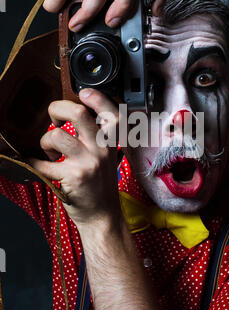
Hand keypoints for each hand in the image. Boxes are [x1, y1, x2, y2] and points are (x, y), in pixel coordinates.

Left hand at [29, 89, 120, 224]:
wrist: (102, 216)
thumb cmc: (101, 185)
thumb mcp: (107, 157)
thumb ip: (98, 137)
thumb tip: (75, 112)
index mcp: (110, 143)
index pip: (111, 113)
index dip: (97, 98)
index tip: (83, 93)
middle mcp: (101, 151)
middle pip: (78, 114)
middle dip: (58, 109)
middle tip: (54, 119)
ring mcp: (87, 164)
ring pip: (56, 135)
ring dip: (46, 140)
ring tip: (50, 150)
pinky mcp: (72, 178)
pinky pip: (42, 163)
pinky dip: (35, 162)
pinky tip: (39, 165)